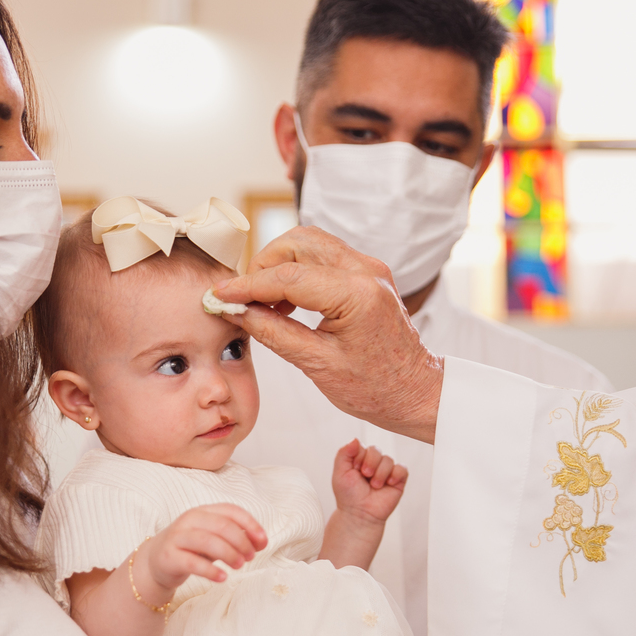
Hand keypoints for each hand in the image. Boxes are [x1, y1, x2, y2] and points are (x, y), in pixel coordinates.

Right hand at [139, 503, 268, 593]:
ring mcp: (177, 537)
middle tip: (250, 557)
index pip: (231, 510)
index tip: (263, 542)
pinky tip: (222, 578)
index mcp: (203, 511)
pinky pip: (192, 562)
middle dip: (241, 541)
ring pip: (207, 541)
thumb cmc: (191, 550)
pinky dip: (210, 570)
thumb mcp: (214, 540)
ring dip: (228, 553)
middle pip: (221, 525)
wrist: (155, 563)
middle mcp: (189, 520)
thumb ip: (235, 538)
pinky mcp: (169, 557)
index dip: (250, 524)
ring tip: (239, 566)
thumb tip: (261, 542)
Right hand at [212, 226, 442, 443]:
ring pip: (309, 244)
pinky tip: (285, 303)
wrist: (415, 392)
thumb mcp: (316, 365)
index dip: (247, 285)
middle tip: (243, 300)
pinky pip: (322, 256)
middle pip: (297, 243)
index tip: (219, 295)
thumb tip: (235, 311)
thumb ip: (272, 332)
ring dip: (279, 266)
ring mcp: (369, 268)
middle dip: (263, 267)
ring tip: (263, 304)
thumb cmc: (375, 387)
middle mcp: (366, 271)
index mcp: (357, 295)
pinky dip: (296, 271)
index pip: (288, 276)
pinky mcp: (367, 273)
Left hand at [332, 439, 407, 526]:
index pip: (363, 446)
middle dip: (370, 463)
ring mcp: (386, 471)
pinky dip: (395, 475)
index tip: (354, 470)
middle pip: (376, 449)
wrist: (360, 514)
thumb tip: (355, 438)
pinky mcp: (398, 480)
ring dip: (380, 473)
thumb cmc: (348, 495)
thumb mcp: (340, 472)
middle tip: (365, 476)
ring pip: (388, 459)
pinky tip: (388, 484)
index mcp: (359, 459)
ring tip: (375, 486)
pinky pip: (402, 468)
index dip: (359, 457)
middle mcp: (374, 462)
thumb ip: (344, 453)